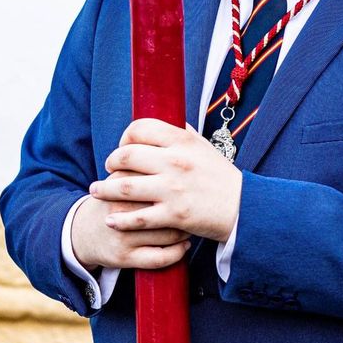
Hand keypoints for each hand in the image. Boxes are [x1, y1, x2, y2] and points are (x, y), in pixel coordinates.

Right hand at [70, 172, 189, 269]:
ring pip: (168, 234)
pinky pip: (160, 258)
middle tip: (195, 206)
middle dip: (185, 207)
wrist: (82, 233)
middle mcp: (119, 210)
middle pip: (166, 206)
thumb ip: (141, 161)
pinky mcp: (125, 257)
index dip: (181, 182)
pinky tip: (184, 245)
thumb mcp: (119, 177)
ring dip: (185, 230)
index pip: (159, 180)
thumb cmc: (111, 201)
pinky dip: (177, 252)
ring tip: (190, 225)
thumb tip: (176, 143)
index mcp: (120, 185)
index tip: (192, 185)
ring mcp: (122, 235)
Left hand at [92, 118, 241, 240]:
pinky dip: (120, 219)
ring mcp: (172, 190)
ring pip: (124, 187)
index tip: (123, 147)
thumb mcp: (204, 147)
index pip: (139, 129)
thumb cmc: (221, 178)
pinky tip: (111, 219)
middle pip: (125, 156)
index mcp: (182, 142)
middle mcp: (175, 162)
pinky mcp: (173, 216)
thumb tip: (157, 124)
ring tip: (96, 191)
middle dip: (110, 162)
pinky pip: (137, 217)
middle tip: (108, 169)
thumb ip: (180, 134)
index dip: (125, 137)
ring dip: (104, 189)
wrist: (246, 209)